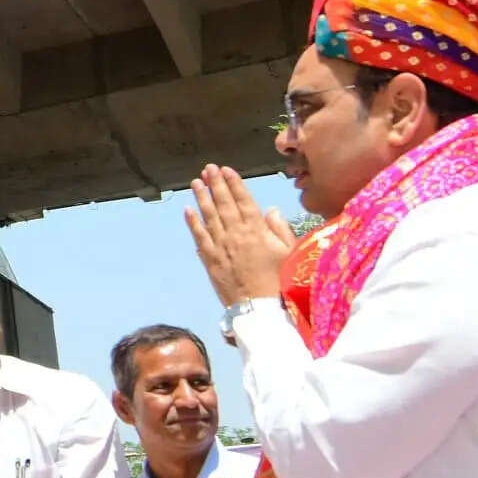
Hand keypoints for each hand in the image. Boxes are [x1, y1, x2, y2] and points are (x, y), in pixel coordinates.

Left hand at [187, 167, 294, 305]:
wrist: (260, 309)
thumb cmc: (280, 282)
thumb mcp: (289, 253)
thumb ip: (280, 229)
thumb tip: (271, 209)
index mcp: (257, 231)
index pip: (243, 201)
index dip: (234, 184)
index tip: (226, 169)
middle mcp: (236, 235)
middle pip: (224, 204)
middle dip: (215, 184)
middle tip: (208, 168)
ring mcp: (221, 247)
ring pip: (209, 216)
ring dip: (202, 197)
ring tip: (196, 182)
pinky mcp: (210, 260)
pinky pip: (199, 237)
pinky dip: (193, 222)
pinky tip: (188, 210)